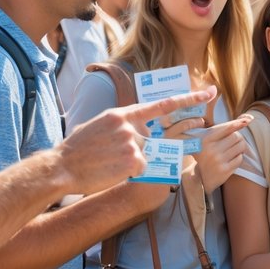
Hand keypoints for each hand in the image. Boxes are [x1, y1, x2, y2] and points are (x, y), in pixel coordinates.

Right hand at [59, 86, 216, 194]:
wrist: (62, 167)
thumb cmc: (77, 150)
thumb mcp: (98, 126)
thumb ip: (121, 124)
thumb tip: (134, 129)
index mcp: (122, 114)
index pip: (161, 105)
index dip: (187, 100)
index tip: (207, 94)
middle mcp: (130, 126)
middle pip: (149, 141)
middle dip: (136, 152)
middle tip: (112, 157)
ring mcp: (133, 142)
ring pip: (145, 157)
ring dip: (129, 164)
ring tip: (107, 164)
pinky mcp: (134, 161)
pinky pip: (141, 170)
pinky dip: (129, 174)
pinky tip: (111, 171)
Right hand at [191, 115, 251, 189]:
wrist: (200, 176)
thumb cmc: (207, 152)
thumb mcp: (210, 139)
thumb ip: (225, 128)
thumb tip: (247, 119)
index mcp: (206, 140)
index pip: (227, 128)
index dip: (238, 124)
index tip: (246, 121)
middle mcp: (211, 150)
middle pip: (236, 136)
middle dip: (239, 137)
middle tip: (237, 140)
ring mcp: (218, 161)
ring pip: (240, 147)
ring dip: (241, 147)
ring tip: (235, 149)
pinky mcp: (224, 170)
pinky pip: (239, 158)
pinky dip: (238, 157)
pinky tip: (232, 158)